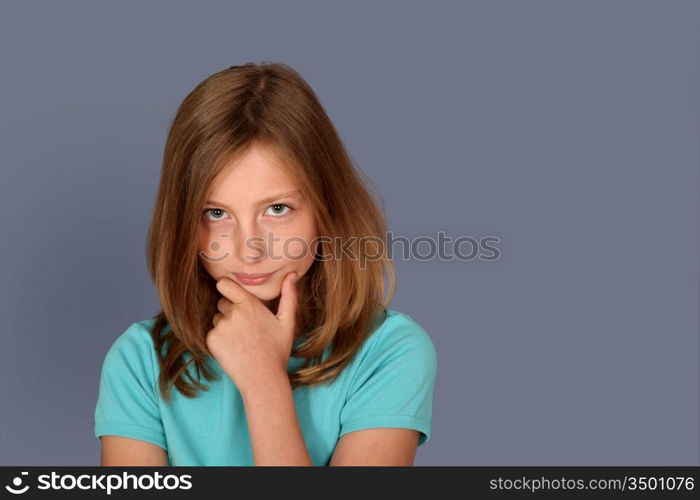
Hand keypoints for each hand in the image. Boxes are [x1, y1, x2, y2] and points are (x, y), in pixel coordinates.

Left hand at [206, 271, 298, 394]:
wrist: (263, 378)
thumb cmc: (277, 350)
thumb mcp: (287, 322)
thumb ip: (289, 296)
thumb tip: (292, 275)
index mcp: (249, 305)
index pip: (224, 284)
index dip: (227, 288)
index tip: (233, 294)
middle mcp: (232, 313)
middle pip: (223, 303)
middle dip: (231, 310)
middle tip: (247, 327)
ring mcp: (220, 327)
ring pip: (217, 319)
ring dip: (225, 325)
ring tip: (242, 340)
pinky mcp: (212, 341)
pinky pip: (212, 333)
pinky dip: (220, 339)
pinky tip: (234, 349)